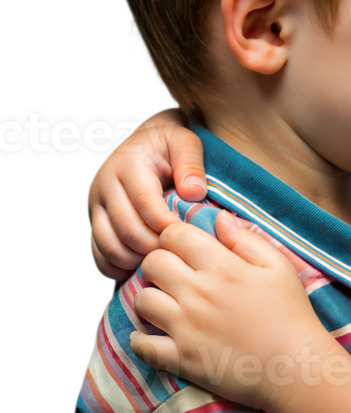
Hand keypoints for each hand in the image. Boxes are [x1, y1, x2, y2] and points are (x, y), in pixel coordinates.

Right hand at [87, 105, 205, 279]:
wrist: (145, 143)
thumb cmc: (169, 145)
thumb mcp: (185, 142)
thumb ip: (191, 163)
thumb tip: (194, 193)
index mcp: (127, 165)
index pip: (145, 204)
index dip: (168, 225)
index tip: (189, 237)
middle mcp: (104, 187)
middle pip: (127, 230)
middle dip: (157, 247)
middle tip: (182, 255)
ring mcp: (96, 207)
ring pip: (110, 247)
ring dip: (139, 261)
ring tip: (166, 262)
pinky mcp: (94, 223)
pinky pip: (99, 256)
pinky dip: (119, 268)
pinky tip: (144, 269)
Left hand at [129, 210, 331, 411]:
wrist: (294, 367)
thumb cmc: (291, 314)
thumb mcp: (279, 268)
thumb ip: (246, 239)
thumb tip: (219, 218)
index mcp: (222, 267)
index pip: (174, 236)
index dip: (174, 237)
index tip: (184, 248)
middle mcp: (198, 294)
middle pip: (152, 264)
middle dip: (158, 263)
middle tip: (172, 274)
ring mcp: (186, 327)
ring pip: (142, 301)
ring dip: (150, 299)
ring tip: (166, 304)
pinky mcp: (182, 358)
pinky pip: (141, 346)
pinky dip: (140, 341)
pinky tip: (151, 336)